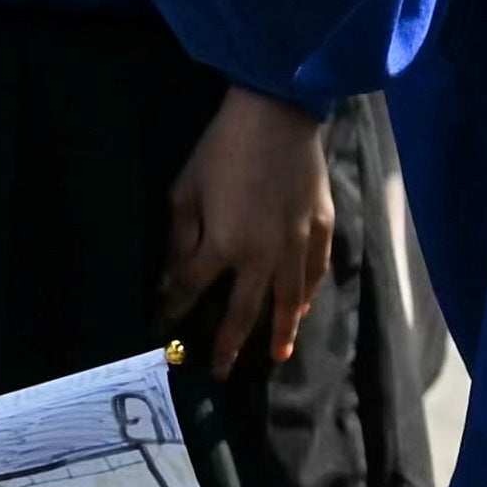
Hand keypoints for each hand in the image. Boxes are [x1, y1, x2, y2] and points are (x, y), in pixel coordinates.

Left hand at [168, 89, 338, 370]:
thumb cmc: (222, 149)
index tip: (163, 329)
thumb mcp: (186, 190)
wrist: (277, 114)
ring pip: (289, 299)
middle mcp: (263, 256)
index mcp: (224, 245)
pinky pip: (316, 270)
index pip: (193, 288)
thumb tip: (173, 275)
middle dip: (229, 343)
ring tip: (276, 355)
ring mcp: (298, 244)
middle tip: (222, 372)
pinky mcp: (322, 227)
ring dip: (280, 330)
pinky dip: (309, 293)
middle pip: (244, 310)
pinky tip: (304, 307)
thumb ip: (180, 239)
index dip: (175, 309)